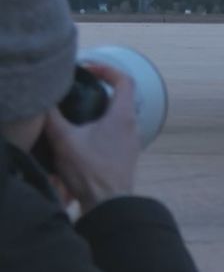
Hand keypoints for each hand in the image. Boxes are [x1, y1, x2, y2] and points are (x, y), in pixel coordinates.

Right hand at [42, 62, 138, 211]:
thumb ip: (52, 117)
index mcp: (122, 115)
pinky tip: (83, 134)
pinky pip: (116, 131)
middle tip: (80, 87)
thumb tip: (43, 100)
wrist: (108, 202)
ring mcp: (132, 140)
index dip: (108, 69)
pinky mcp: (126, 154)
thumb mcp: (64, 140)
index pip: (124, 80)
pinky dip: (102, 125)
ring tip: (77, 110)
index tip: (89, 68)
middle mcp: (132, 125)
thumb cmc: (89, 169)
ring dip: (100, 109)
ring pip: (118, 115)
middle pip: (121, 97)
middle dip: (101, 88)